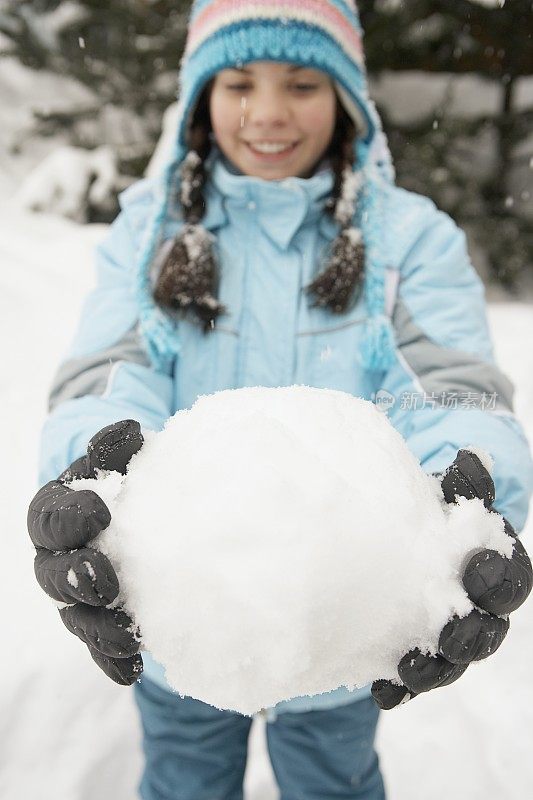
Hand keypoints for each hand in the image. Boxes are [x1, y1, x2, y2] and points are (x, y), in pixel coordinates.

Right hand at [27, 420, 143, 684]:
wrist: (137, 508)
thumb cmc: (126, 477)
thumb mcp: (121, 458)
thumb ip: (116, 447)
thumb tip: (128, 429)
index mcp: (56, 512)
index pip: (49, 515)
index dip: (69, 517)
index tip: (100, 512)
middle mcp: (58, 557)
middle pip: (53, 574)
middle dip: (75, 578)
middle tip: (105, 579)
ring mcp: (76, 594)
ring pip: (75, 616)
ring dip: (97, 628)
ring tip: (127, 636)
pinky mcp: (100, 619)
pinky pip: (100, 646)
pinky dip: (113, 659)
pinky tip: (134, 669)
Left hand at [372, 449, 532, 708]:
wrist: (398, 530)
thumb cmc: (431, 505)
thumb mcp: (447, 490)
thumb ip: (464, 482)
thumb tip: (470, 456)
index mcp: (494, 566)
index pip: (509, 578)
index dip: (497, 576)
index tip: (476, 566)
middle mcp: (478, 606)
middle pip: (487, 630)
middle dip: (470, 634)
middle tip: (450, 632)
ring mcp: (447, 631)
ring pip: (453, 660)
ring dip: (436, 669)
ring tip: (410, 669)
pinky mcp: (413, 646)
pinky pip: (414, 675)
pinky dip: (400, 686)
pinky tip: (383, 691)